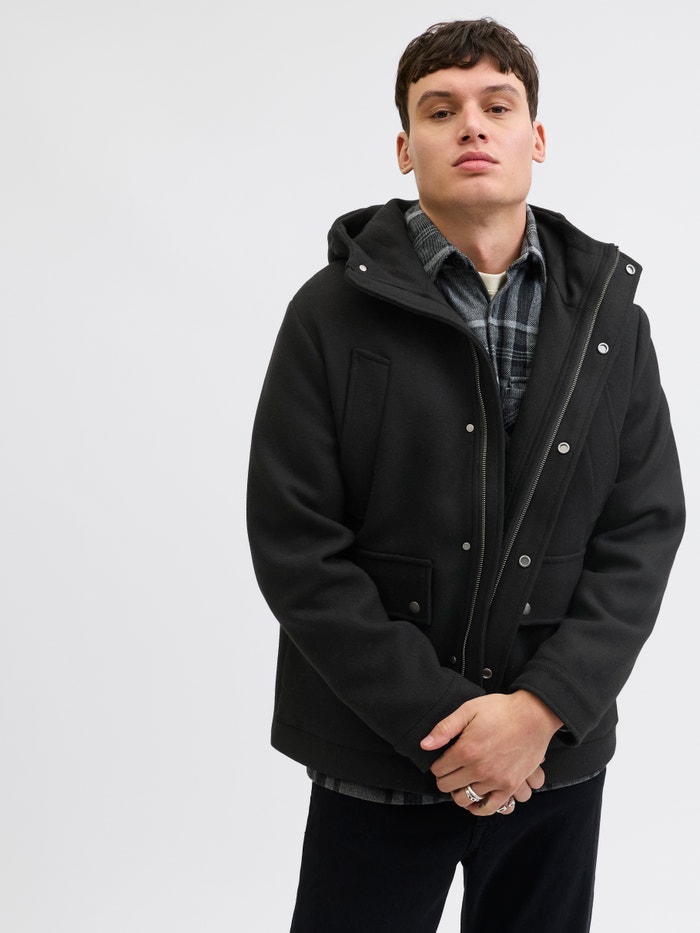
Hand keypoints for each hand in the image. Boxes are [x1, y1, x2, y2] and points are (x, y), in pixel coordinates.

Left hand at [420, 691, 561, 815]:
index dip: (437, 765)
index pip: (439, 770)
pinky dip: (479, 807)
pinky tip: (476, 799)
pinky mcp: (510, 786)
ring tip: (461, 783)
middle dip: (445, 779)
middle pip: (449, 787)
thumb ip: (445, 728)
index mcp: (466, 750)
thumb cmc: (501, 710)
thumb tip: (425, 745)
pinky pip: (490, 808)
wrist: (533, 716)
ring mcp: (496, 780)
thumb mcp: (469, 710)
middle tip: (450, 771)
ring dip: (459, 792)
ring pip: (465, 799)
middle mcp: (480, 769)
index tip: (442, 760)